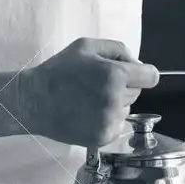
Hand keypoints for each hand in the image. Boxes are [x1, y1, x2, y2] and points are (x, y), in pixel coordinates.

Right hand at [18, 38, 158, 146]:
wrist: (33, 100)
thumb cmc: (59, 70)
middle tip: (98, 84)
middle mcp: (116, 99)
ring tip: (89, 99)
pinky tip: (87, 113)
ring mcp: (109, 121)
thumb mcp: (87, 46)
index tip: (132, 75)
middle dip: (124, 86)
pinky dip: (106, 120)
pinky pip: (117, 125)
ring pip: (127, 109)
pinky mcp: (103, 137)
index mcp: (116, 75)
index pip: (152, 77)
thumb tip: (138, 65)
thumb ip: (119, 50)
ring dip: (115, 104)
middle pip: (138, 92)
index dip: (143, 74)